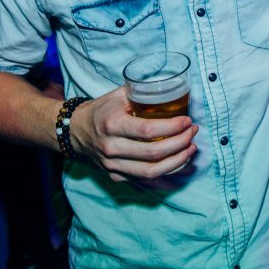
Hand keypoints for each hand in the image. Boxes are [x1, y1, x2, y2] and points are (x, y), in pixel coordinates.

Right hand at [67, 87, 197, 180]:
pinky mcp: (116, 176)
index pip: (148, 130)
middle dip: (180, 144)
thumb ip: (142, 92)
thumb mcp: (118, 95)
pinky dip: (166, 172)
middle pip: (153, 153)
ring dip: (177, 161)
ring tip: (191, 148)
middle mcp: (111, 147)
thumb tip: (173, 89)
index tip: (188, 121)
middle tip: (193, 133)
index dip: (173, 127)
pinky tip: (179, 161)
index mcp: (112, 124)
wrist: (75, 131)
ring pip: (151, 172)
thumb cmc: (102, 110)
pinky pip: (145, 179)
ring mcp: (112, 165)